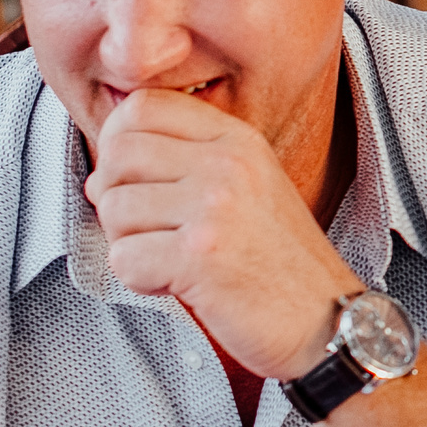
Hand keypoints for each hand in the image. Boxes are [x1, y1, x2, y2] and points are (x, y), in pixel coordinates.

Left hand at [85, 89, 361, 376]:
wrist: (328, 321)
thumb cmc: (281, 264)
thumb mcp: (246, 190)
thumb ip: (184, 167)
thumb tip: (99, 177)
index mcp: (238, 141)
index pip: (144, 106)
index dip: (117, 138)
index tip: (128, 176)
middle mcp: (227, 165)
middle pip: (118, 152)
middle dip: (115, 197)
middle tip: (147, 229)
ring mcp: (214, 208)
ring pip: (114, 208)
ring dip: (129, 244)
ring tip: (171, 260)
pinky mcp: (199, 257)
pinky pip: (124, 259)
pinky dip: (141, 281)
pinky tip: (179, 285)